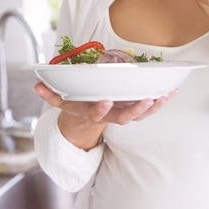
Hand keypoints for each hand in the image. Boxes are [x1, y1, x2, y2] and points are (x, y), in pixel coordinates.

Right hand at [34, 82, 176, 148]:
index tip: (106, 100)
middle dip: (136, 110)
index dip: (101, 108)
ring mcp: (121, 115)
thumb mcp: (62, 102)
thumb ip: (51, 94)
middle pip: (124, 117)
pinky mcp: (132, 111)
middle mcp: (109, 116)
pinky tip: (171, 91)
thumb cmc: (76, 106)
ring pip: (139, 115)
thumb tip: (37, 85)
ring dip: (153, 107)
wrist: (85, 123)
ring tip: (165, 95)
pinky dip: (160, 102)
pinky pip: (148, 109)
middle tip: (147, 100)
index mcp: (92, 112)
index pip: (96, 113)